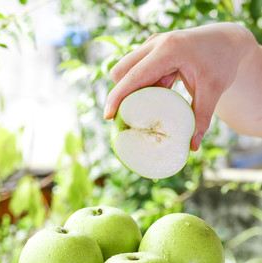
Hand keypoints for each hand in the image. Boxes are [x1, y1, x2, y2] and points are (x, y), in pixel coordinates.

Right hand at [104, 23, 253, 149]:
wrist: (227, 41)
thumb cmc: (221, 64)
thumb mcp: (213, 91)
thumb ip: (201, 119)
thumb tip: (192, 147)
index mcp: (169, 50)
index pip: (133, 75)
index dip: (117, 97)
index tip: (108, 116)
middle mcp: (156, 43)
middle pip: (121, 71)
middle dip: (123, 94)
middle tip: (138, 113)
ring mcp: (153, 43)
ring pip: (127, 69)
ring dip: (135, 88)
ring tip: (160, 97)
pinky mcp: (153, 49)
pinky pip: (137, 68)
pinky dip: (142, 83)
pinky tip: (163, 88)